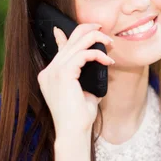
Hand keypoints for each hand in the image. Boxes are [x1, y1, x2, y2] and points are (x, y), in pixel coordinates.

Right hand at [37, 23, 113, 160]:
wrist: (73, 132)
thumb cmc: (80, 116)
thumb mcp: (84, 90)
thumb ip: (85, 75)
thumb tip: (96, 61)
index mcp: (50, 74)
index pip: (61, 46)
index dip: (75, 33)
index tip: (92, 28)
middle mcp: (48, 71)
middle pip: (70, 39)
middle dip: (90, 31)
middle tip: (106, 33)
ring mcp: (53, 72)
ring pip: (77, 43)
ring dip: (97, 41)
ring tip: (111, 46)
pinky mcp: (63, 74)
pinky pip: (83, 54)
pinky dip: (98, 54)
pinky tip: (108, 61)